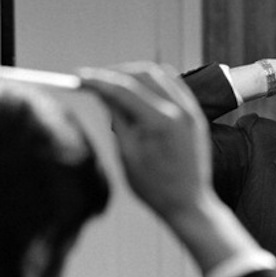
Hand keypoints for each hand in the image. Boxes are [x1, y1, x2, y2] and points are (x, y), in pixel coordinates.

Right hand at [79, 62, 212, 216]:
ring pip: (161, 75)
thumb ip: (117, 118)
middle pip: (144, 74)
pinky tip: (139, 93)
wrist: (189, 203)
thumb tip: (104, 92)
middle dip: (116, 73)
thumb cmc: (156, 187)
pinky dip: (154, 83)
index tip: (79, 78)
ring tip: (115, 87)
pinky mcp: (196, 114)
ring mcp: (192, 110)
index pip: (124, 89)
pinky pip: (174, 86)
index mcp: (162, 121)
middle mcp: (181, 110)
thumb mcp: (127, 153)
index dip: (98, 81)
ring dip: (136, 75)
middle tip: (95, 81)